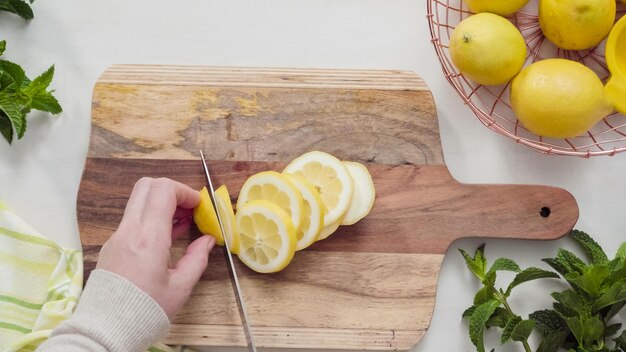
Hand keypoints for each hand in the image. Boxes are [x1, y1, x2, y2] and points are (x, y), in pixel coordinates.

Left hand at [96, 177, 215, 318]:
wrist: (107, 329)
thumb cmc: (144, 311)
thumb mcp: (180, 287)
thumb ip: (197, 259)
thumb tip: (207, 241)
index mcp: (148, 238)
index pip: (163, 190)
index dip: (185, 191)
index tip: (198, 205)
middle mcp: (129, 231)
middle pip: (147, 186)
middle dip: (172, 191)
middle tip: (188, 209)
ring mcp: (117, 236)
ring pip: (138, 201)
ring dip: (161, 204)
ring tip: (180, 224)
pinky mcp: (111, 245)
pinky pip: (132, 219)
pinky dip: (150, 218)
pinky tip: (165, 237)